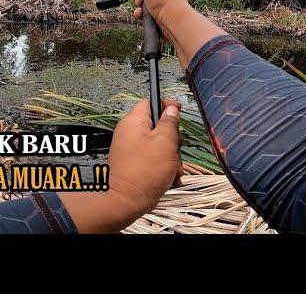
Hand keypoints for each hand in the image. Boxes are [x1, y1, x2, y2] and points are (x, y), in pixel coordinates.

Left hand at [58, 98, 182, 232]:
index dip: (166, 105)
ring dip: (171, 157)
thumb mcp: (165, 142)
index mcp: (134, 122)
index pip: (150, 102)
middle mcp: (130, 133)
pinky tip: (169, 178)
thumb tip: (171, 109)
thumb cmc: (145, 171)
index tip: (179, 112)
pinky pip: (153, 159)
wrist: (126, 202)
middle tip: (176, 149)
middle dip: (172, 139)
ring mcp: (131, 149)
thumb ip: (170, 123)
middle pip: (157, 125)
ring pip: (158, 145)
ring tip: (173, 170)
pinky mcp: (134, 164)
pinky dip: (163, 167)